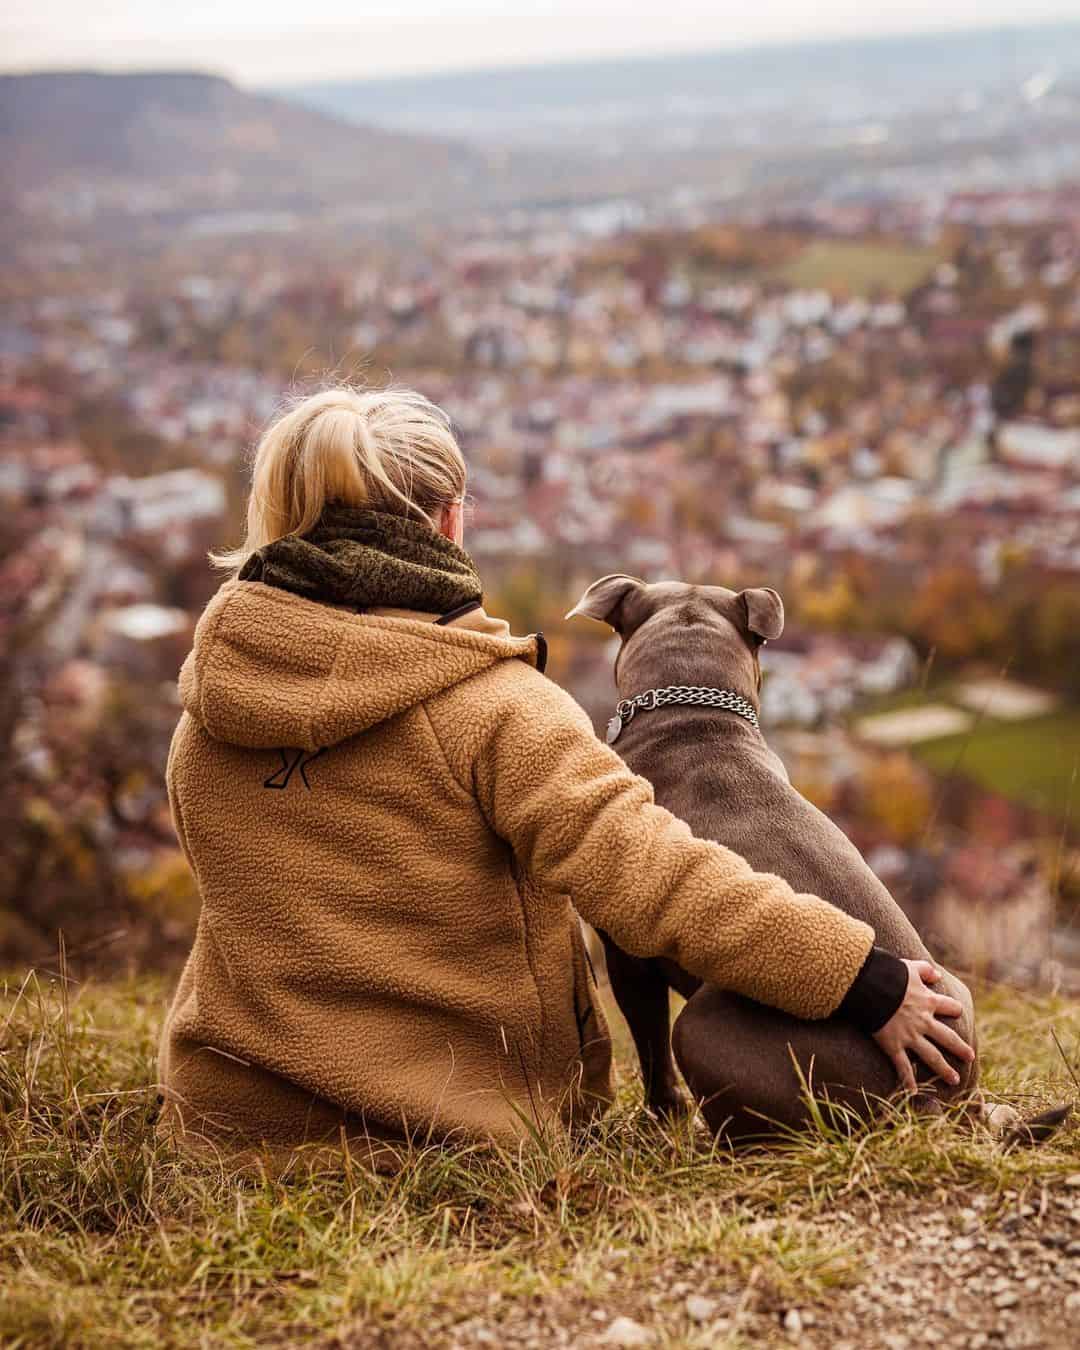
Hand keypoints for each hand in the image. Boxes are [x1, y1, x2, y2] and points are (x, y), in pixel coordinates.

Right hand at [873, 959, 974, 1093]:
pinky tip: (914, 1093)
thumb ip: (925, 970)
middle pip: (948, 1038)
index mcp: (928, 1001)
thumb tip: (937, 975)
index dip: (953, 1009)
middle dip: (960, 1048)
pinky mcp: (894, 1045)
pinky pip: (903, 1067)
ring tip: (955, 1080)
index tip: (956, 1012)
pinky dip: (908, 1081)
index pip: (949, 1007)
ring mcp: (910, 1036)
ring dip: (945, 1069)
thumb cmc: (889, 974)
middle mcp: (923, 1021)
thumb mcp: (910, 966)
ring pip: (932, 1056)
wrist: (871, 986)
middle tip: (970, 1057)